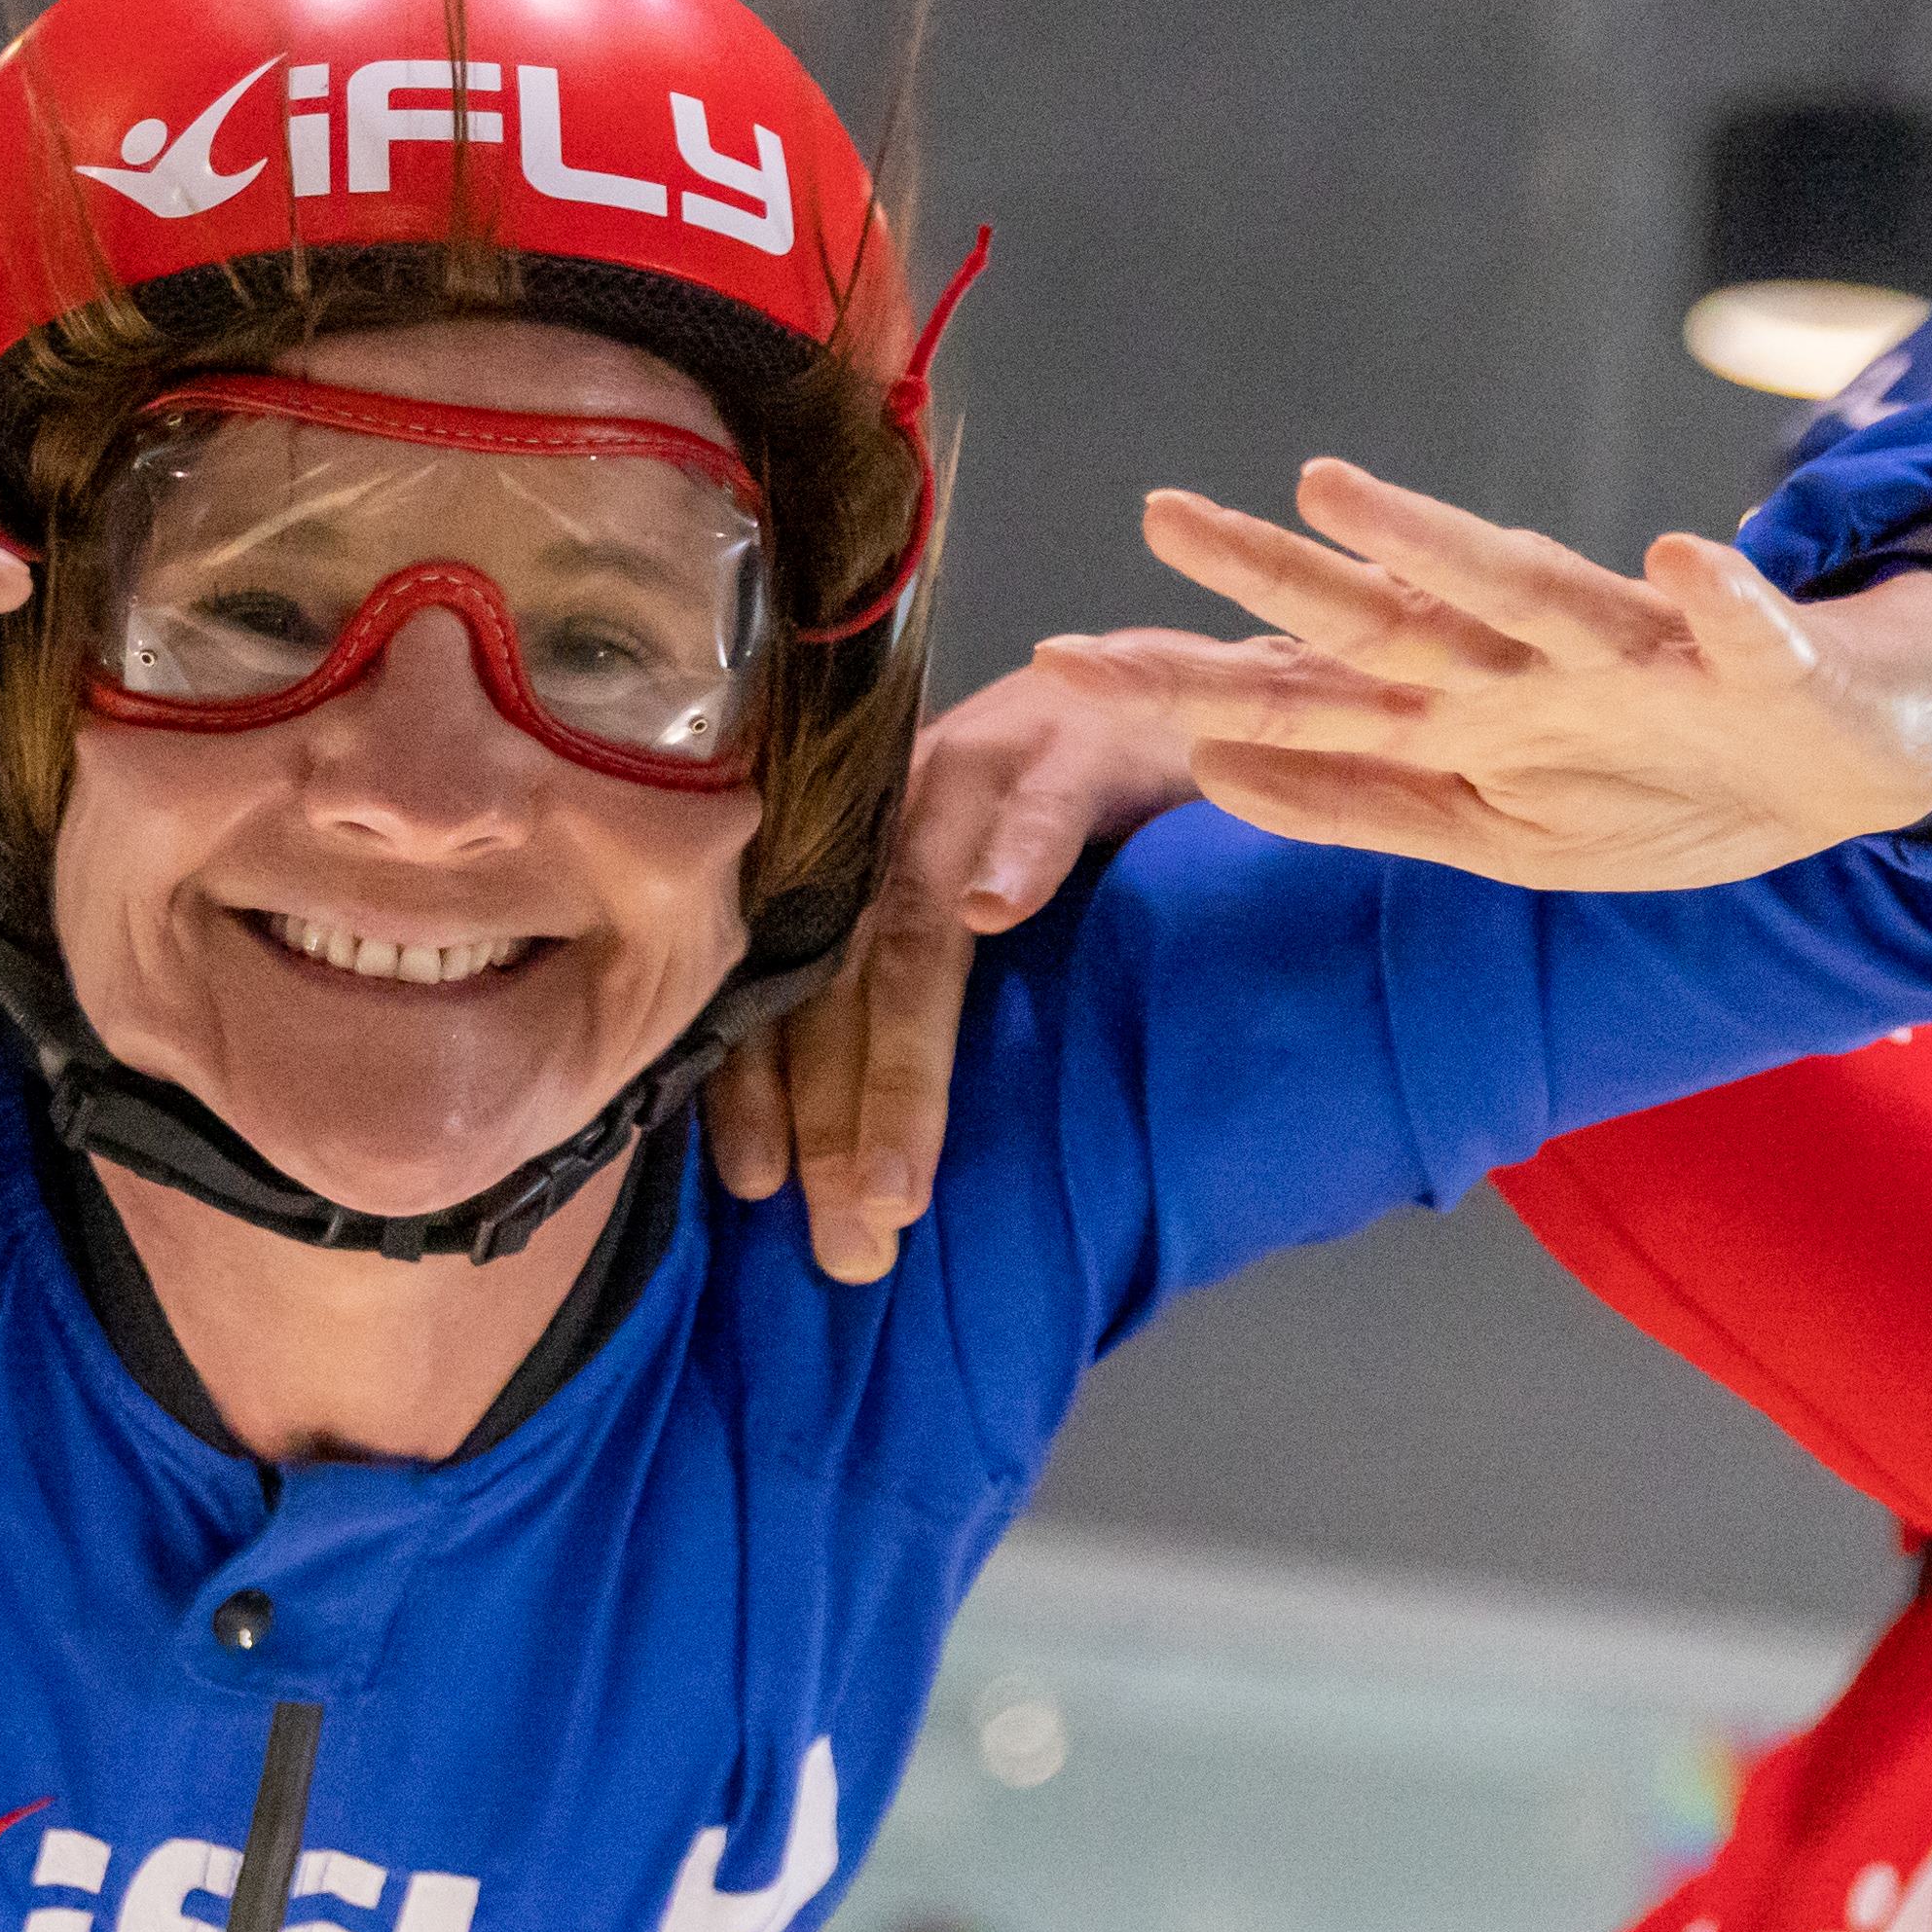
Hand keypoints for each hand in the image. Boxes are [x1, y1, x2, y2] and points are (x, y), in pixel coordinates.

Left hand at [704, 651, 1189, 1286]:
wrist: (1174, 691)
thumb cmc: (1060, 824)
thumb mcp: (968, 911)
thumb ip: (906, 1005)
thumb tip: (855, 1165)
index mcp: (850, 863)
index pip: (777, 986)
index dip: (757, 1087)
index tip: (757, 1190)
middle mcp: (889, 815)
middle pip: (834, 976)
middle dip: (834, 1118)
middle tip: (849, 1239)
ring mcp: (977, 771)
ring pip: (917, 923)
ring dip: (903, 1057)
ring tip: (898, 1178)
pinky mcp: (1076, 741)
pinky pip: (1041, 805)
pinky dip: (1017, 855)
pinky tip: (997, 912)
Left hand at [1104, 465, 1931, 888]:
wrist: (1847, 759)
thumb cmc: (1660, 785)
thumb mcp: (1495, 831)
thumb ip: (1362, 802)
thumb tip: (1212, 774)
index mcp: (1461, 719)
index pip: (1298, 694)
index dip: (1181, 683)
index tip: (1053, 666)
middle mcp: (1526, 665)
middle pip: (1375, 617)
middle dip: (1267, 574)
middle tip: (1157, 515)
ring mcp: (1639, 653)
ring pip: (1527, 589)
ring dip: (1438, 541)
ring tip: (1341, 488)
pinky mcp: (1760, 655)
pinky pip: (1741, 625)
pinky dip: (1718, 597)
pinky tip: (1686, 562)